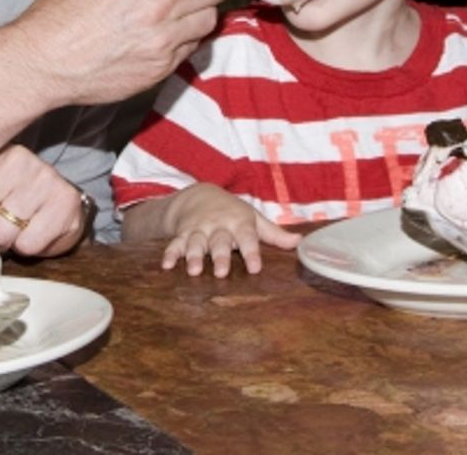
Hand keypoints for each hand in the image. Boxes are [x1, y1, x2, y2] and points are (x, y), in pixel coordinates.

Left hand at [0, 145, 89, 256]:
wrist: (58, 207)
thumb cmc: (6, 204)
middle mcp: (14, 158)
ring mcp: (41, 176)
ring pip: (2, 235)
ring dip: (8, 241)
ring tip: (17, 225)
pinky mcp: (64, 200)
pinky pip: (30, 244)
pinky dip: (32, 247)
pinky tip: (37, 229)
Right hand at [12, 0, 231, 106]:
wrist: (43, 62)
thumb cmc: (64, 11)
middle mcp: (161, 11)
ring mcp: (163, 44)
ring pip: (209, 21)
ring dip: (198, 11)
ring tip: (171, 8)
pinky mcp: (161, 70)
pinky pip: (191, 48)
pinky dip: (183, 37)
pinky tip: (158, 32)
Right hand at [159, 184, 300, 276]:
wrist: (199, 195)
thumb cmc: (232, 212)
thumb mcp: (253, 218)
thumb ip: (274, 234)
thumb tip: (300, 243)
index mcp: (239, 222)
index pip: (248, 238)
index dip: (252, 253)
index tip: (255, 268)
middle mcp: (218, 226)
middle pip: (219, 242)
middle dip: (220, 256)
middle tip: (221, 272)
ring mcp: (198, 229)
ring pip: (195, 243)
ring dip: (193, 256)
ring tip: (193, 271)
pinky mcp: (182, 233)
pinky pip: (174, 243)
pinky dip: (170, 254)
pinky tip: (166, 266)